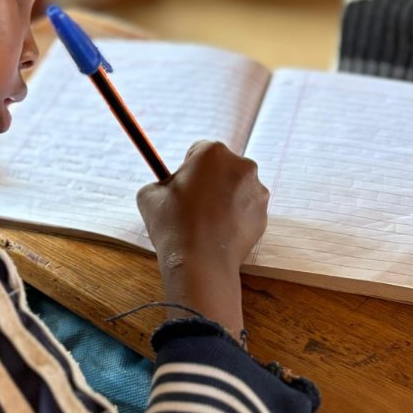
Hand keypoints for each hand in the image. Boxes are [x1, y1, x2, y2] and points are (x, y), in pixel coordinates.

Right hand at [137, 140, 268, 338]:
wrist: (200, 262)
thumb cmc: (172, 224)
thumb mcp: (148, 196)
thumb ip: (159, 183)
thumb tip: (166, 186)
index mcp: (213, 152)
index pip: (198, 151)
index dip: (187, 169)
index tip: (181, 187)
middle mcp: (241, 165)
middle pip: (222, 167)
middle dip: (210, 181)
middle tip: (193, 205)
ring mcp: (257, 191)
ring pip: (236, 189)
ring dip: (223, 199)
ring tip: (204, 223)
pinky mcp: (264, 215)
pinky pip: (245, 211)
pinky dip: (234, 219)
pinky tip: (218, 234)